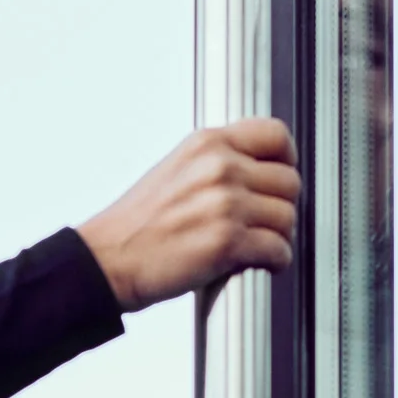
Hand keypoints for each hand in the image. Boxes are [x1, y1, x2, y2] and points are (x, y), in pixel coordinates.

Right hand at [79, 119, 301, 310]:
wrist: (108, 259)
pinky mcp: (227, 242)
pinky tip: (262, 263)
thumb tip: (263, 171)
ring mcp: (224, 203)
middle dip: (282, 206)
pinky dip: (277, 261)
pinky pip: (279, 250)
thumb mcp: (178, 169)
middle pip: (289, 180)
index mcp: (207, 143)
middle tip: (266, 222)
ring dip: (280, 236)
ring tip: (261, 245)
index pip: (275, 133)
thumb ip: (218, 161)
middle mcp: (219, 167)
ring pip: (288, 217)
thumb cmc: (139, 223)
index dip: (287, 158)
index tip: (280, 177)